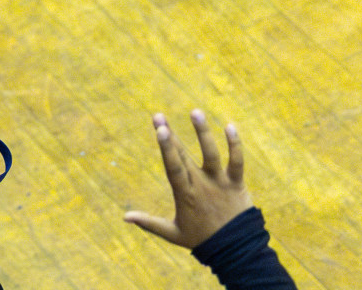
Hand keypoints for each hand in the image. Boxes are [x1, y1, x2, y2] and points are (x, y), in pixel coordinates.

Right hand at [124, 110, 252, 250]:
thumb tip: (124, 217)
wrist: (236, 251)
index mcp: (185, 194)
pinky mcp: (237, 184)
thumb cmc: (201, 240)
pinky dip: (235, 145)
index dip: (166, 148)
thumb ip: (149, 223)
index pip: (173, 168)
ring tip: (195, 112)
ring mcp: (220, 183)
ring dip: (203, 133)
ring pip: (212, 154)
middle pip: (184, 156)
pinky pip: (237, 162)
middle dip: (171, 136)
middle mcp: (202, 185)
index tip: (159, 130)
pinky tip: (230, 126)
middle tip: (158, 116)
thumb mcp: (173, 233)